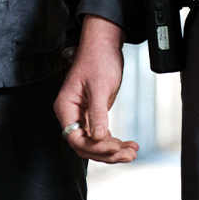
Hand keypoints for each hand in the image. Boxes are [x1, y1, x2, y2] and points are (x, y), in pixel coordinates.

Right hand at [56, 17, 138, 163]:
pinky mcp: (92, 115)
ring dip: (113, 150)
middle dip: (107, 152)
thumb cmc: (98, 60)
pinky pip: (101, 135)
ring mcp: (81, 116)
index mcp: (66, 108)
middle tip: (128, 154)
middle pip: (84, 145)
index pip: (75, 138)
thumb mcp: (100, 87)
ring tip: (132, 152)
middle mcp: (71, 114)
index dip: (94, 147)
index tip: (114, 148)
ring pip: (94, 143)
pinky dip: (114, 142)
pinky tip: (128, 145)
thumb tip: (98, 137)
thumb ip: (97, 113)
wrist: (104, 46)